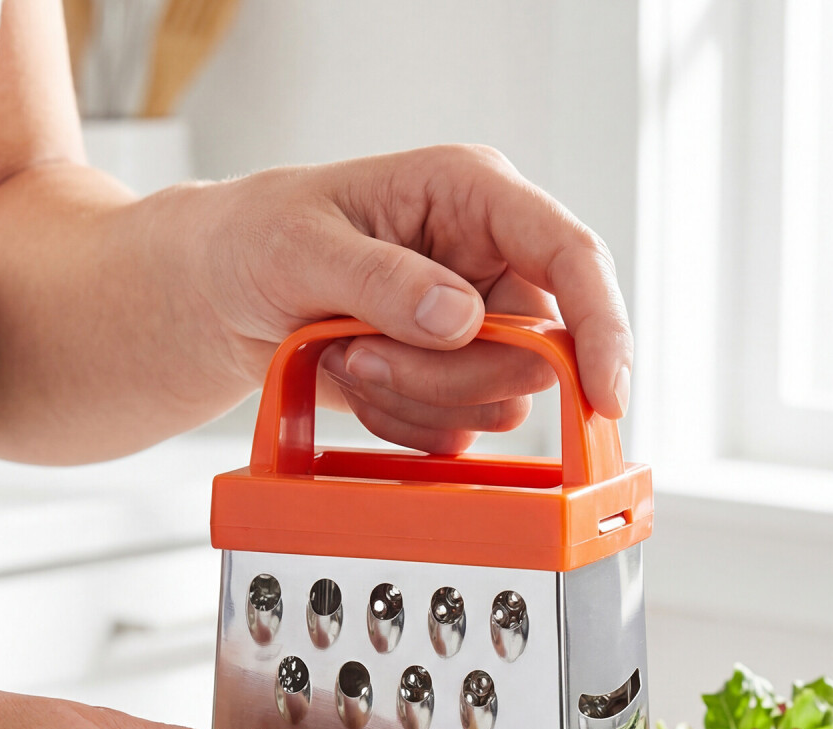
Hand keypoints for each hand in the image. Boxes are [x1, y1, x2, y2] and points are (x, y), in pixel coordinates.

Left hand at [187, 145, 632, 454]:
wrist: (228, 290)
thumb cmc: (260, 239)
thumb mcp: (303, 246)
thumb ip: (383, 279)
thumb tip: (462, 318)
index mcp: (475, 196)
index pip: (572, 256)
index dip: (601, 327)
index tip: (604, 394)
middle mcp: (493, 261)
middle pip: (536, 353)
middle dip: (447, 376)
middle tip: (360, 356)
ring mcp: (481, 326)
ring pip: (500, 399)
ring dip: (416, 398)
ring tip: (348, 356)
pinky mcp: (460, 377)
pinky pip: (463, 428)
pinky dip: (403, 423)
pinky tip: (359, 382)